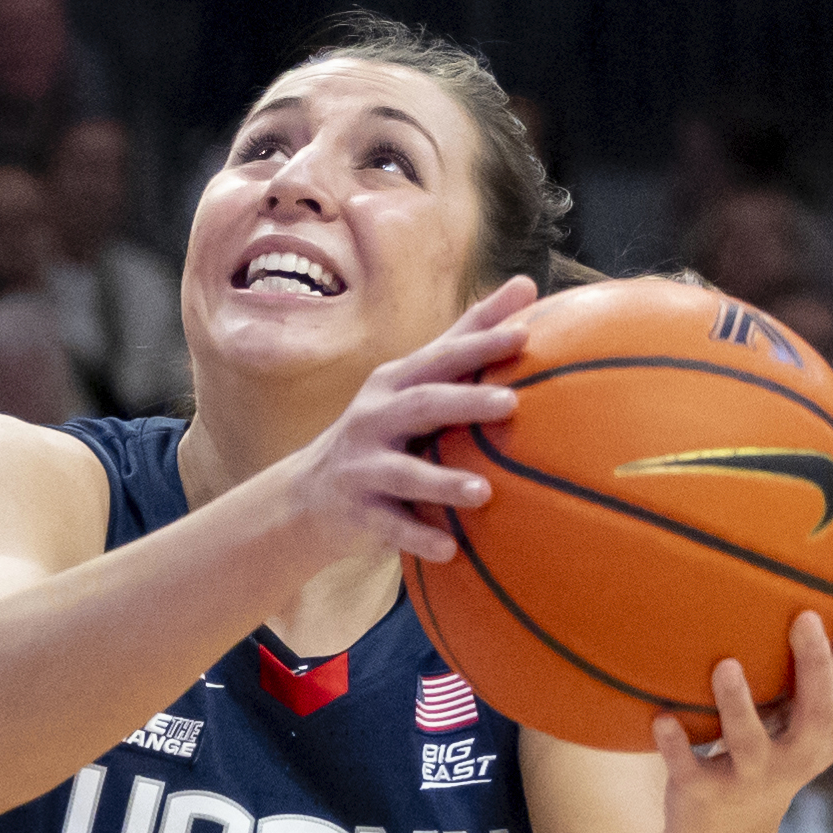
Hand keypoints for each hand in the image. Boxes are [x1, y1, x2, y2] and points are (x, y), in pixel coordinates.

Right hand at [285, 275, 535, 563]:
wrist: (306, 495)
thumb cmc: (382, 430)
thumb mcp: (414, 382)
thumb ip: (466, 338)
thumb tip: (526, 283)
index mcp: (394, 385)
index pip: (440, 358)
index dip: (479, 345)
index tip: (525, 336)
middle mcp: (373, 419)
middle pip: (421, 405)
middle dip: (464, 403)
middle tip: (511, 405)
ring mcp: (361, 466)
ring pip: (402, 472)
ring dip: (441, 481)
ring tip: (483, 492)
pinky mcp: (356, 511)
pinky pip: (389, 526)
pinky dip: (417, 537)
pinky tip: (449, 549)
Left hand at [651, 571, 832, 832]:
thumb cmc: (763, 754)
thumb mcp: (793, 719)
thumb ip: (802, 673)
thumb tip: (806, 590)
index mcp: (830, 731)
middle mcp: (801, 755)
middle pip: (818, 708)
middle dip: (813, 664)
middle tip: (803, 617)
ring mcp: (753, 777)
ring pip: (751, 742)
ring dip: (738, 704)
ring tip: (725, 665)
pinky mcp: (706, 793)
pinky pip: (690, 768)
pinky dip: (676, 745)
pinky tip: (661, 718)